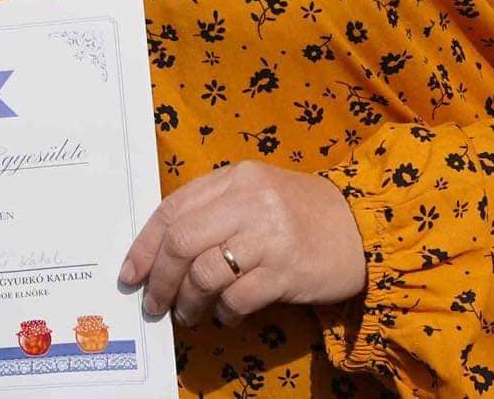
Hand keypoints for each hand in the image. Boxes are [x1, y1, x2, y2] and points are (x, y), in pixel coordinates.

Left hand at [118, 161, 366, 328]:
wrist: (362, 226)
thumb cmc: (300, 212)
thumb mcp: (255, 193)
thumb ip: (213, 209)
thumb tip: (162, 251)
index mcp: (234, 178)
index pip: (172, 210)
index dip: (144, 245)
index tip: (130, 274)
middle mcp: (248, 201)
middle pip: (181, 242)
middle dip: (160, 278)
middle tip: (154, 303)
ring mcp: (268, 235)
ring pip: (205, 273)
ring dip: (188, 301)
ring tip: (188, 314)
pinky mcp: (287, 270)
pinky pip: (238, 297)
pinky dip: (224, 312)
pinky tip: (226, 315)